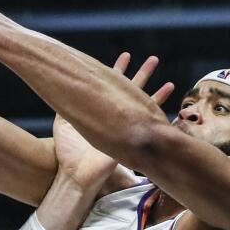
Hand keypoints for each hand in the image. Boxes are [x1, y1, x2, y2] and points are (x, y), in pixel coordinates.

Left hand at [53, 53, 174, 190]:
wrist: (74, 173)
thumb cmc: (68, 152)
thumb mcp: (63, 122)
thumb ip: (65, 105)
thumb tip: (59, 87)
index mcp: (102, 111)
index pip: (113, 86)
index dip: (119, 71)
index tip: (126, 55)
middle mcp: (116, 116)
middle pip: (133, 90)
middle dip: (144, 74)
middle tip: (154, 59)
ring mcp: (126, 126)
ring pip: (145, 103)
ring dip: (157, 91)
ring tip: (170, 81)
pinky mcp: (132, 136)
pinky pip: (150, 123)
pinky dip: (160, 113)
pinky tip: (169, 103)